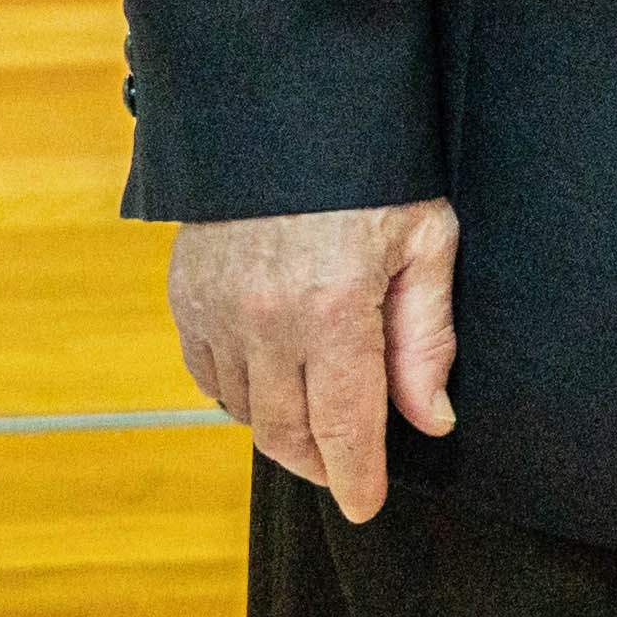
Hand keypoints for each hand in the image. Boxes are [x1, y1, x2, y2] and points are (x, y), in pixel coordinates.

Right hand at [171, 199, 461, 523]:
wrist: (284, 109)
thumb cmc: (375, 169)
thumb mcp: (427, 239)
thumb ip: (426, 338)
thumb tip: (431, 419)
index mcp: (331, 310)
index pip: (343, 426)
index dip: (357, 476)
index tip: (367, 506)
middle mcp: (263, 322)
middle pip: (287, 432)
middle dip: (321, 465)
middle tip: (349, 473)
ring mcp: (214, 312)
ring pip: (243, 412)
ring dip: (281, 432)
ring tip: (320, 430)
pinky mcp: (185, 299)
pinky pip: (208, 378)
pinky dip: (240, 398)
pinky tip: (273, 391)